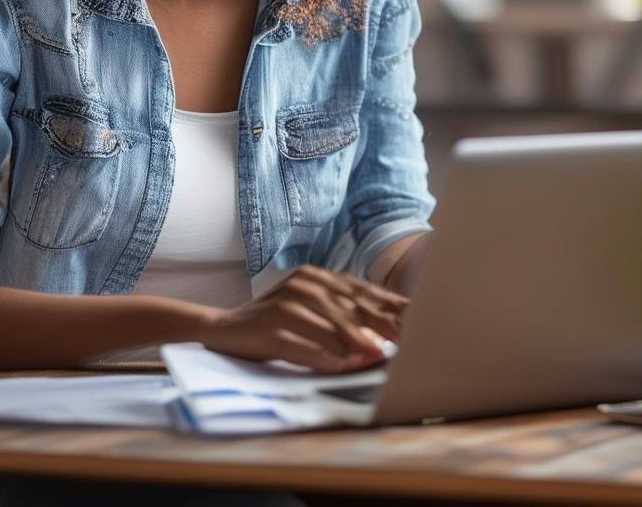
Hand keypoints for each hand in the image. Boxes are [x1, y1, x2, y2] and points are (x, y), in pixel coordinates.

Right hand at [197, 265, 408, 372]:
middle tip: (406, 340)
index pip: (362, 291)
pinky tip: (338, 365)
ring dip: (355, 341)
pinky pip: (300, 343)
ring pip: (328, 323)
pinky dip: (321, 355)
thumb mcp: (311, 311)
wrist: (224, 327)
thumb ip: (342, 316)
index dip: (390, 307)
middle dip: (381, 324)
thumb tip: (381, 337)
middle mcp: (304, 284)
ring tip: (377, 354)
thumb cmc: (276, 322)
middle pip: (350, 305)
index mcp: (318, 277)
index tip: (417, 321)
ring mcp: (286, 303)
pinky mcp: (269, 326)